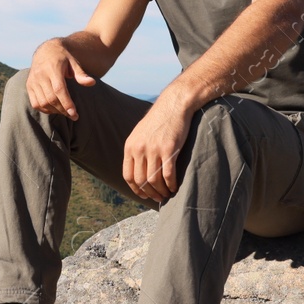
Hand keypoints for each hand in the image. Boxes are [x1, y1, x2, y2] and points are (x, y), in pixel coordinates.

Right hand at [26, 39, 95, 119]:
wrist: (46, 51)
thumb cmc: (63, 58)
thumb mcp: (74, 63)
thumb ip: (81, 74)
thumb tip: (92, 83)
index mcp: (53, 68)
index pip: (59, 89)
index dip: (66, 103)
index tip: (74, 114)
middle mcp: (41, 74)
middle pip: (51, 98)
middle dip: (63, 110)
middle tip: (73, 116)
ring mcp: (33, 81)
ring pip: (43, 102)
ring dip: (55, 111)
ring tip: (65, 112)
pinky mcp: (29, 86)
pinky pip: (35, 103)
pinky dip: (45, 109)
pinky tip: (54, 109)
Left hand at [122, 89, 196, 204]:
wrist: (174, 104)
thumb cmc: (159, 120)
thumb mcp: (140, 133)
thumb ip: (136, 150)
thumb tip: (136, 169)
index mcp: (130, 146)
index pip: (128, 175)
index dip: (136, 189)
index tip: (144, 195)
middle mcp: (139, 149)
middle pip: (141, 181)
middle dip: (150, 193)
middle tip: (158, 198)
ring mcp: (154, 149)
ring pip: (154, 180)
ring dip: (161, 191)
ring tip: (167, 194)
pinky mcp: (169, 149)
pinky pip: (168, 175)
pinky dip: (171, 185)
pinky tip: (175, 187)